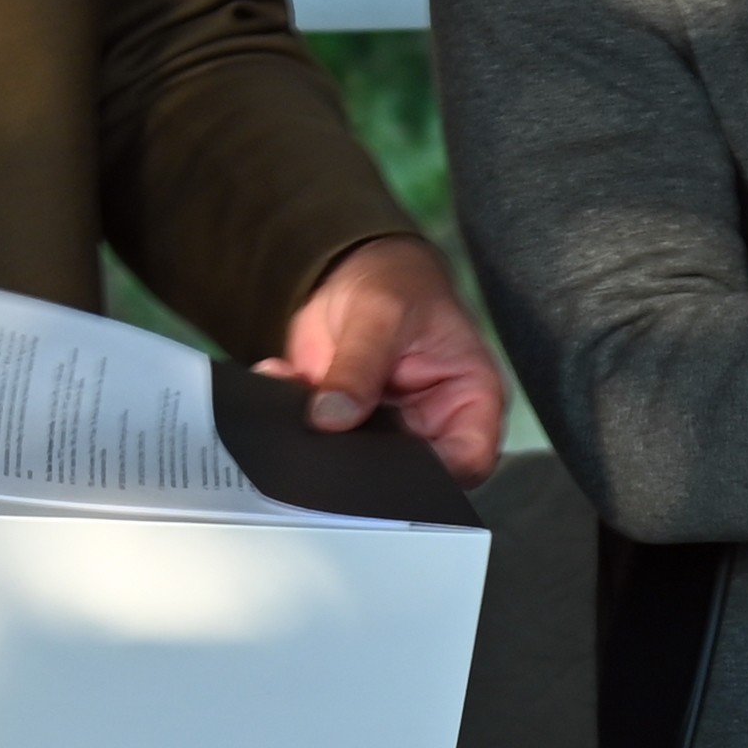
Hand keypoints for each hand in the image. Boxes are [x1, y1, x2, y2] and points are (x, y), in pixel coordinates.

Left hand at [254, 233, 509, 483]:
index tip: (383, 469)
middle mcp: (432, 426)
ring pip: (358, 466)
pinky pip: (318, 441)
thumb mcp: (383, 313)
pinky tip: (278, 377)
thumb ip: (360, 365)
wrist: (359, 269)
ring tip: (298, 406)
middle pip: (410, 476)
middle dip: (365, 466)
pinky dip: (290, 417)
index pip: (467, 462)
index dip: (432, 478)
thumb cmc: (400, 283)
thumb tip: (332, 417)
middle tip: (328, 440)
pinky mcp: (346, 427)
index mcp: (469, 401)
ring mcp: (388, 431)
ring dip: (320, 445)